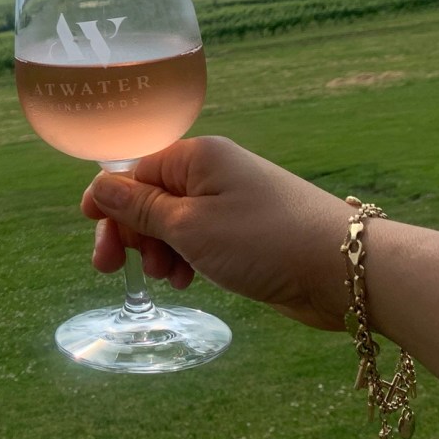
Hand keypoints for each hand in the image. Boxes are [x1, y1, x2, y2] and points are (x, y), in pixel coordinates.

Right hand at [81, 136, 355, 330]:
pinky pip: (199, 239)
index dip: (110, 201)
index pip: (134, 170)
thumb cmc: (262, 240)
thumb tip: (100, 186)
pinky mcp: (246, 232)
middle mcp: (213, 172)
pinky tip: (189, 281)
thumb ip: (140, 207)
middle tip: (111, 268)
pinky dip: (186, 258)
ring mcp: (231, 202)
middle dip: (130, 232)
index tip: (94, 232)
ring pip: (173, 222)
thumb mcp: (189, 225)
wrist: (344, 269)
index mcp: (196, 157)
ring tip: (168, 277)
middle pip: (150, 197)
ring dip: (159, 250)